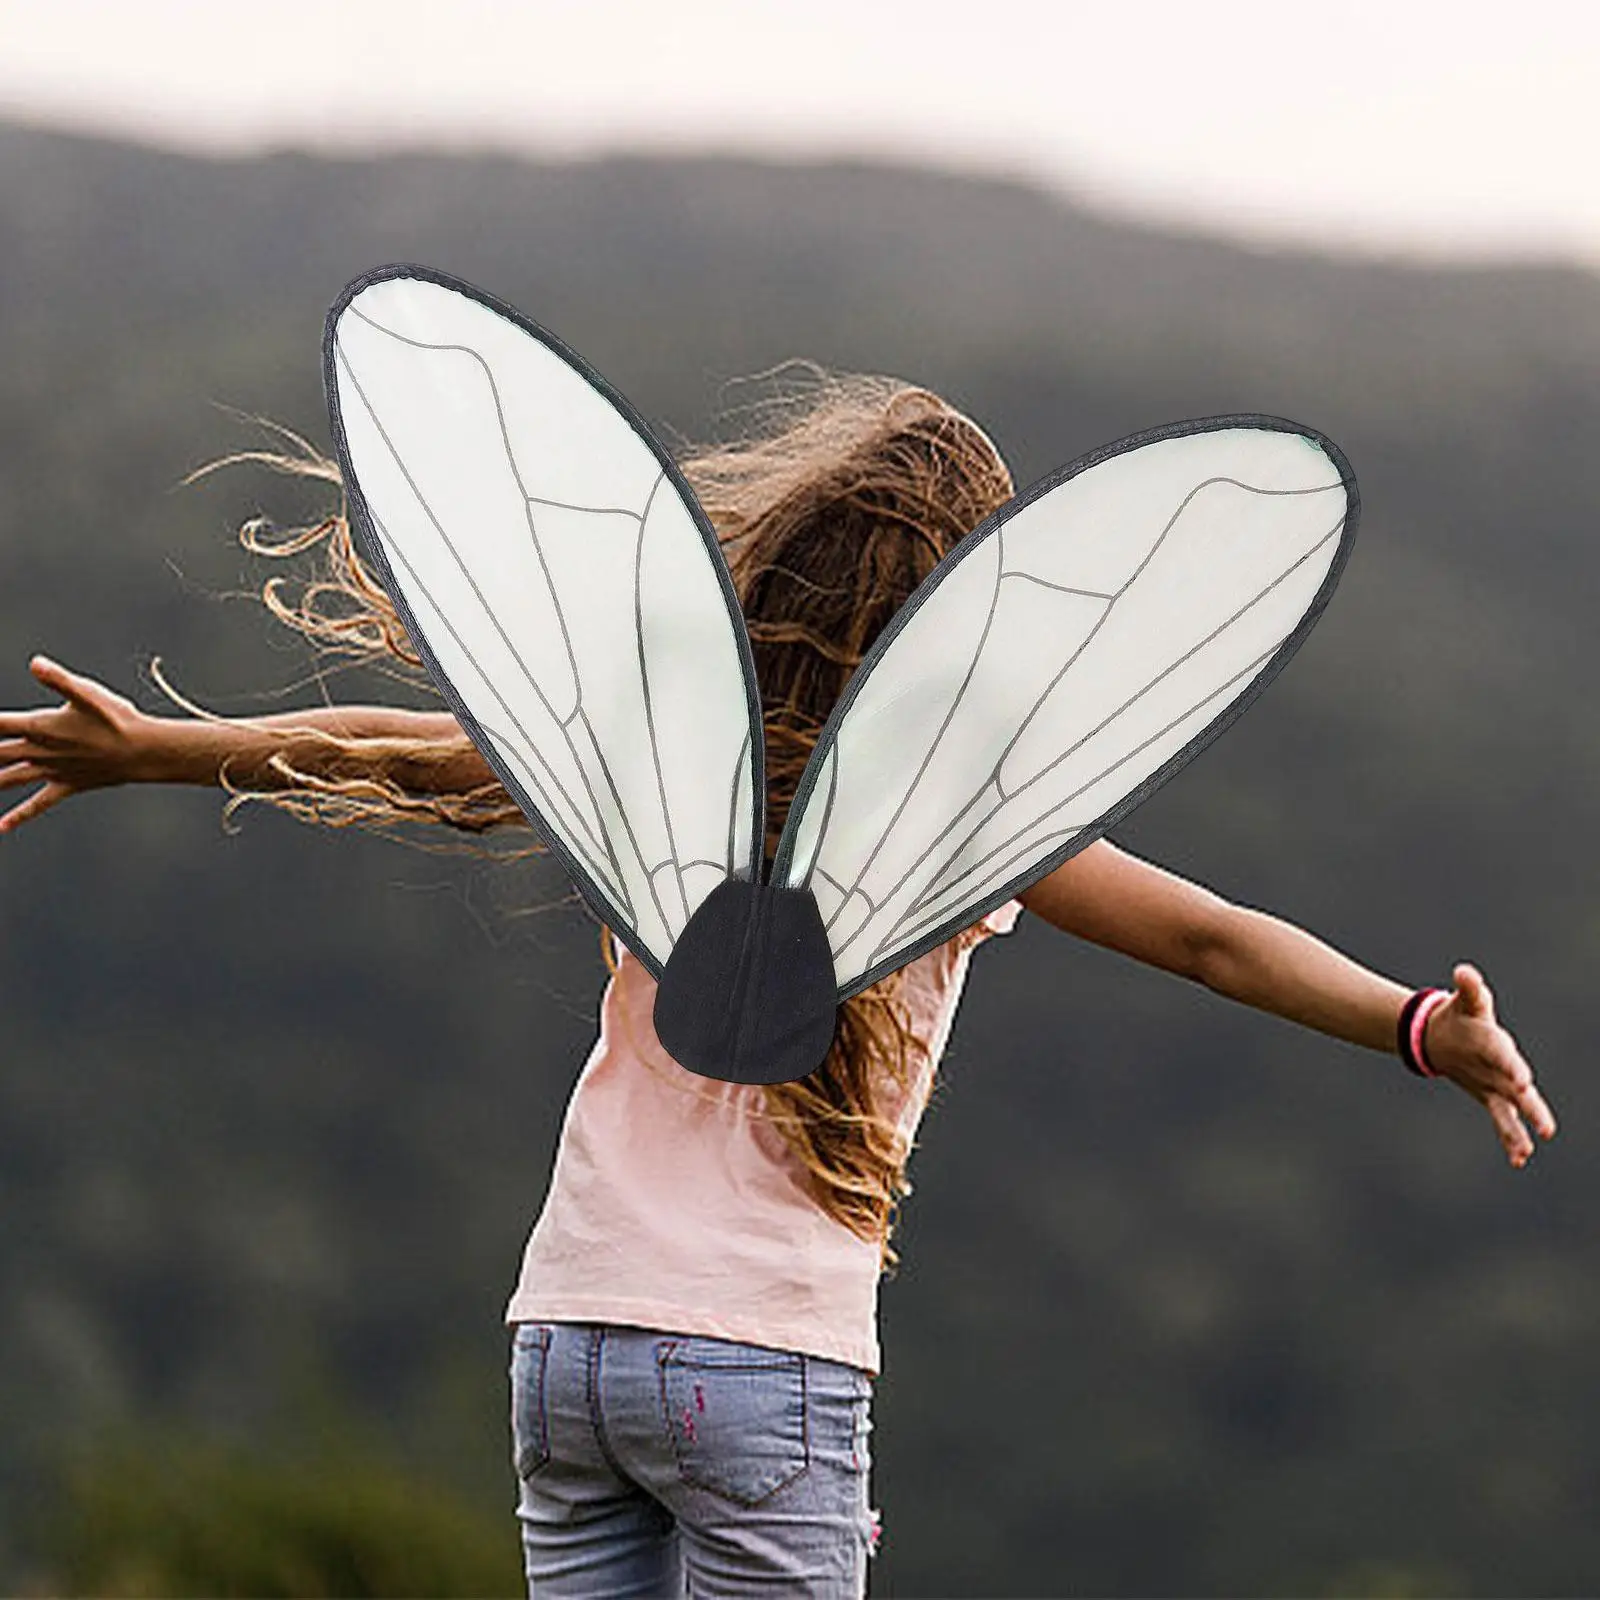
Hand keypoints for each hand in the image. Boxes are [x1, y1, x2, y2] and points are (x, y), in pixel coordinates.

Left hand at [0, 655, 151, 832]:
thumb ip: (58, 680)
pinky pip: (38, 803)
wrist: (143, 752)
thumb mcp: (88, 693)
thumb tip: (34, 663)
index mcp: (39, 727)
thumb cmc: (117, 719)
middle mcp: (39, 751)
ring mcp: (51, 771)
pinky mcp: (66, 785)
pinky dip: (19, 815)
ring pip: (8, 779)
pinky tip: (1, 827)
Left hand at [1423, 963, 1556, 1168]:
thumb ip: (1469, 989)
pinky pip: (1504, 1119)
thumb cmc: (1464, 1017)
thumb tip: (1464, 971)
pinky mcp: (1493, 1097)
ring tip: (1529, 1150)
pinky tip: (1519, 1159)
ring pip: (1515, 1108)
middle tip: (1542, 1123)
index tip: (1522, 1080)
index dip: (1510, 1065)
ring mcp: (1501, 1083)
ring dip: (1523, 1127)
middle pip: (1517, 1085)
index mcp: (1495, 1041)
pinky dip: (1510, 1138)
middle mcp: (1504, 1065)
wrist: (1452, 1035)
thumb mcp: (1466, 1002)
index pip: (1502, 1053)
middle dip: (1528, 1103)